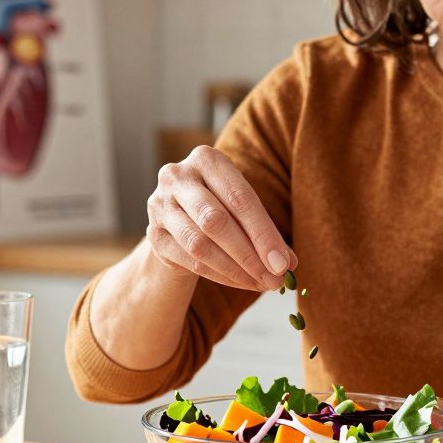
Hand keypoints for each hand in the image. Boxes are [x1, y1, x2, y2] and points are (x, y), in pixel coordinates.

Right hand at [146, 145, 294, 290]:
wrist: (180, 218)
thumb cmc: (221, 206)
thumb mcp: (244, 209)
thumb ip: (265, 232)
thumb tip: (288, 263)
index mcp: (206, 159)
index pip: (239, 198)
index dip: (264, 234)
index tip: (284, 263)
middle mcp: (177, 177)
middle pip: (216, 221)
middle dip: (250, 254)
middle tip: (275, 278)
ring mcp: (160, 205)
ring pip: (200, 244)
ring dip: (235, 269)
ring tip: (261, 283)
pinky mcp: (154, 235)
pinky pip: (189, 260)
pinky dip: (220, 276)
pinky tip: (241, 283)